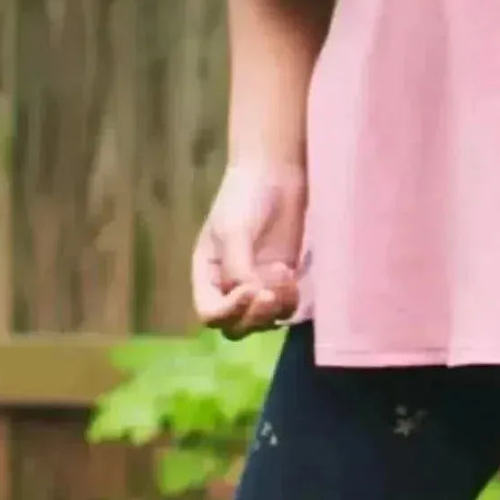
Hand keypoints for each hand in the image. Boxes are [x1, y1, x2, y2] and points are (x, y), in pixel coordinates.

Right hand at [191, 161, 306, 339]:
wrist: (275, 174)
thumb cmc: (245, 197)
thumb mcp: (233, 230)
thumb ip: (237, 267)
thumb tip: (252, 297)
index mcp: (207, 276)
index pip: (210, 313)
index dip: (228, 311)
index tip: (250, 289)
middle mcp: (229, 287)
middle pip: (235, 326)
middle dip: (253, 316)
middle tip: (269, 294)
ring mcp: (258, 285)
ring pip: (262, 322)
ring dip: (274, 310)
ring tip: (283, 275)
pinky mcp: (282, 280)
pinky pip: (285, 308)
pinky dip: (290, 300)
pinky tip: (292, 275)